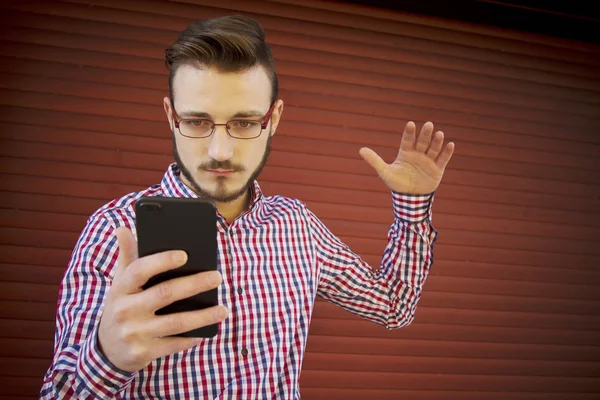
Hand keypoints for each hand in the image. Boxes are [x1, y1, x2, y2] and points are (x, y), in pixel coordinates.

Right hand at [97, 227, 227, 372]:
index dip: (162, 261)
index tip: (185, 254)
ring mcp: (134, 333)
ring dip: (203, 316)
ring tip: (222, 309)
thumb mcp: (120, 283)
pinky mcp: (143, 352)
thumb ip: (127, 256)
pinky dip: (192, 337)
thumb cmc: (122, 306)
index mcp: (120, 288)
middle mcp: (125, 310)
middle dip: (194, 284)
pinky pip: (174, 344)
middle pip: (165, 293)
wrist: (107, 350)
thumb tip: (123, 228)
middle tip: (217, 277)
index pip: (139, 270)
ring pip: (175, 322)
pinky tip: (208, 330)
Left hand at [359, 121, 454, 193]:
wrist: (410, 198)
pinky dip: (447, 152)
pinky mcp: (437, 169)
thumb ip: (374, 160)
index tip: (411, 124)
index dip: (409, 133)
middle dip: (425, 134)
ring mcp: (428, 160)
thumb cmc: (397, 183)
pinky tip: (450, 144)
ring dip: (437, 141)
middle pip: (422, 142)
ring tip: (439, 134)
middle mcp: (418, 154)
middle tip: (428, 125)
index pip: (407, 140)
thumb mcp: (385, 172)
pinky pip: (443, 159)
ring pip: (433, 148)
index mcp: (405, 152)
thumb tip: (360, 150)